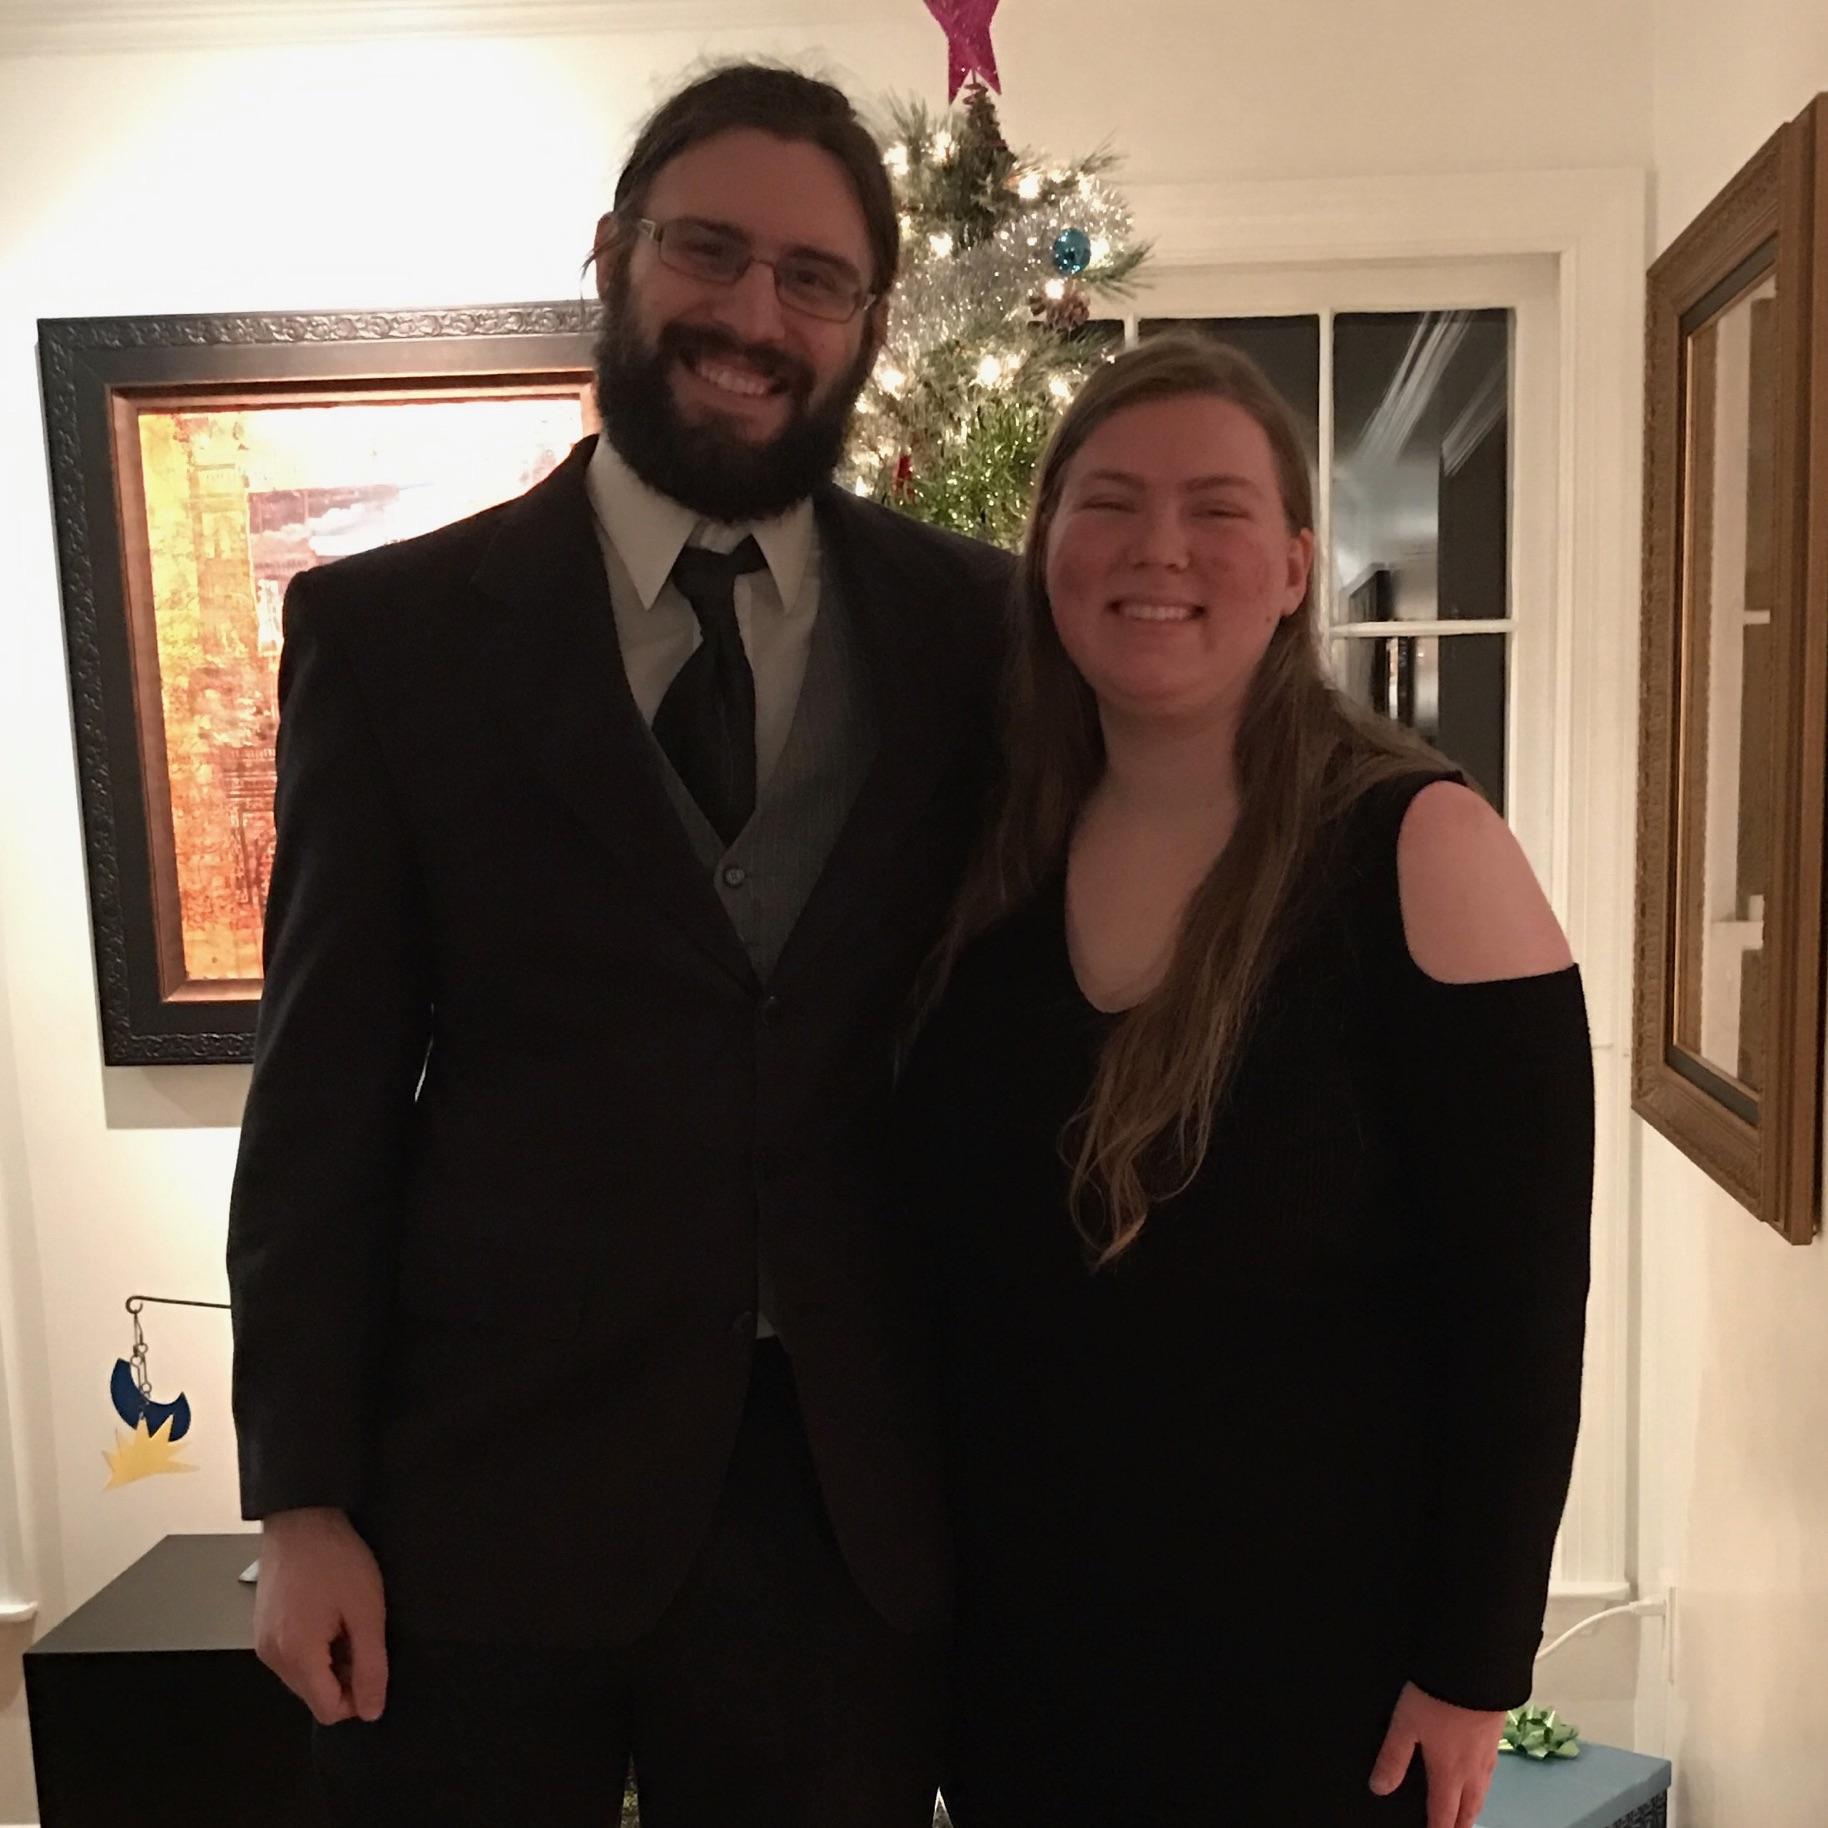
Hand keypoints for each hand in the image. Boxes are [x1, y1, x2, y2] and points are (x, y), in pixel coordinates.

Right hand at [254, 1507, 387, 1725]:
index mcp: (296, 1656)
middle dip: (344, 1679)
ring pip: (302, 1678)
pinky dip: (313, 1650)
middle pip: (314, 1696)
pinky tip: (328, 1616)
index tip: (374, 1664)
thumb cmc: (337, 1560)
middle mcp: (272, 1658)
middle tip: (362, 1636)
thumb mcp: (367, 1611)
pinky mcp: (261, 1629)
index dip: (359, 1698)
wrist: (300, 1518)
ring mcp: (262, 1644)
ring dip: (329, 1663)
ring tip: (346, 1622)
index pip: (328, 1711)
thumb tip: (372, 1713)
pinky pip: (291, 1658)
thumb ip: (371, 1666)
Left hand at [1368, 1680, 1502, 1827]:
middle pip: (1468, 1810)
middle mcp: (1471, 1772)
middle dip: (1459, 1825)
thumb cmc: (1437, 1699)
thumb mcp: (1404, 1726)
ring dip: (1473, 1809)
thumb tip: (1379, 1788)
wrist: (1475, 1672)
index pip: (1443, 1815)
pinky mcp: (1497, 1738)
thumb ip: (1393, 1758)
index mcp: (1448, 1774)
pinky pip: (1491, 1775)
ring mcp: (1488, 1756)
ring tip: (1467, 1814)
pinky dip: (1483, 1787)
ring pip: (1482, 1794)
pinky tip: (1481, 1777)